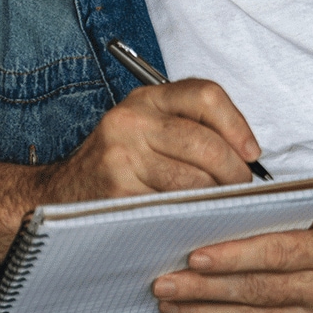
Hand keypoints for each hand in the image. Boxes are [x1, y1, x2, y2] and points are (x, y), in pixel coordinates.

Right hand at [41, 79, 260, 201]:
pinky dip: (193, 214)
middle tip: (241, 187)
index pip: (206, 95)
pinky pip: (172, 205)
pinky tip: (196, 216)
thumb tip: (247, 151)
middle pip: (205, 142)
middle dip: (234, 170)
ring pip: (193, 179)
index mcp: (147, 98)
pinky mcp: (118, 191)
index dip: (238, 125)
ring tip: (221, 203)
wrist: (61, 194)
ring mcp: (122, 156)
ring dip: (217, 197)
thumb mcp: (148, 129)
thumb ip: (191, 127)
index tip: (251, 152)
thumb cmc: (117, 163)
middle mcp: (132, 120)